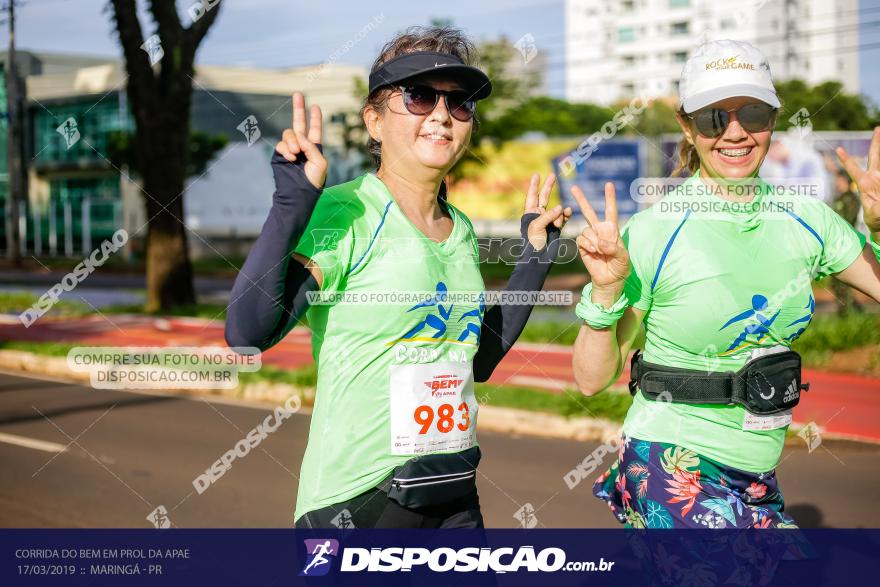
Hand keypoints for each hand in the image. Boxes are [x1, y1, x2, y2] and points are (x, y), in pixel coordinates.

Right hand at [275, 92, 326, 188]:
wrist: (298, 193)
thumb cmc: (313, 181)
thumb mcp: (320, 163)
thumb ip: (311, 146)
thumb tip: (298, 137)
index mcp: (314, 148)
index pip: (314, 130)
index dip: (315, 119)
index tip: (316, 107)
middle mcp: (301, 146)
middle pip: (299, 123)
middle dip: (298, 108)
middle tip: (298, 93)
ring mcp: (289, 149)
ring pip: (289, 133)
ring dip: (293, 140)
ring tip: (296, 152)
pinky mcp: (280, 154)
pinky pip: (281, 144)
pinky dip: (286, 149)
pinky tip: (291, 157)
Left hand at [524, 173, 572, 249]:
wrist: (539, 257)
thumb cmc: (533, 242)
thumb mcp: (537, 226)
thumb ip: (548, 215)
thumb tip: (561, 207)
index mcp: (530, 214)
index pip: (532, 196)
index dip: (534, 185)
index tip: (536, 174)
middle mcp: (539, 216)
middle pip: (544, 197)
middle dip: (548, 187)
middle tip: (552, 175)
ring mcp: (548, 221)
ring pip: (557, 210)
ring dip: (559, 214)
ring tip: (556, 225)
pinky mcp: (557, 227)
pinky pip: (563, 217)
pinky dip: (566, 215)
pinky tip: (568, 213)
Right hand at [570, 182, 629, 297]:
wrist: (609, 280)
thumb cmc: (620, 267)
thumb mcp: (623, 258)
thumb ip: (614, 248)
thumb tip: (600, 243)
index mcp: (612, 230)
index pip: (610, 211)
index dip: (609, 198)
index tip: (608, 185)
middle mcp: (600, 231)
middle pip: (589, 212)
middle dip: (581, 200)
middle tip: (574, 187)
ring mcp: (590, 238)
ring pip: (586, 230)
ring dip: (593, 240)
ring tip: (599, 251)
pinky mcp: (582, 246)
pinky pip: (581, 239)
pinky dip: (587, 245)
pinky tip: (593, 252)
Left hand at [836, 126, 879, 233]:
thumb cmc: (876, 220)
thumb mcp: (874, 216)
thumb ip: (878, 210)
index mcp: (865, 184)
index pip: (854, 169)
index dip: (847, 160)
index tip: (838, 149)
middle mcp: (875, 178)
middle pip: (875, 156)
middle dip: (876, 142)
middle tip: (878, 128)